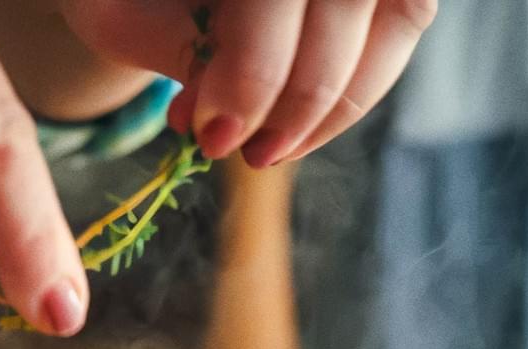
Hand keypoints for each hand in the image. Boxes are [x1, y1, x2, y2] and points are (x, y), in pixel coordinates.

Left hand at [61, 0, 435, 165]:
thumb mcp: (125, 12)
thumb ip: (176, 49)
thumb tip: (221, 122)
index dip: (252, 72)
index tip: (214, 137)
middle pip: (345, 1)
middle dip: (298, 97)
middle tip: (244, 154)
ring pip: (399, 14)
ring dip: (337, 103)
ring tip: (269, 151)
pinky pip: (402, 25)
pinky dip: (356, 90)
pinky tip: (296, 131)